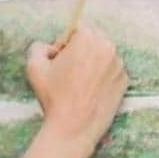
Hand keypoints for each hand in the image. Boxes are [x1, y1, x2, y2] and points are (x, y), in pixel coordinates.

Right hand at [25, 24, 127, 150]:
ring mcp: (118, 65)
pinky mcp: (124, 81)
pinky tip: (91, 91)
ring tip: (80, 83)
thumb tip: (48, 47)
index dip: (66, 42)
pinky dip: (103, 75)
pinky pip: (112, 70)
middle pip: (93, 38)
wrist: (73, 128)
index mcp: (87, 39)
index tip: (60, 58)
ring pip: (104, 54)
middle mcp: (107, 47)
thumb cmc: (53, 97)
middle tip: (69, 70)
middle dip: (82, 49)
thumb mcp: (34, 66)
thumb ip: (38, 46)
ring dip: (93, 61)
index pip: (77, 29)